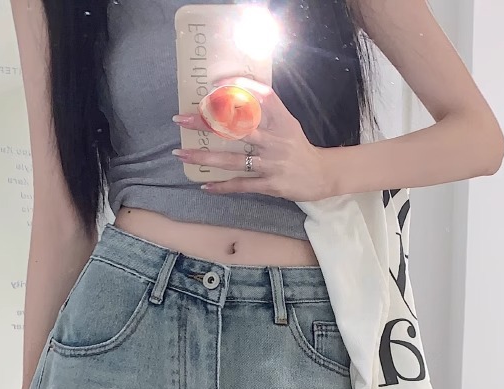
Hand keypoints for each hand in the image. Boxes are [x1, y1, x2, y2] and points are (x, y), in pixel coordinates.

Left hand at [172, 88, 335, 202]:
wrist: (322, 176)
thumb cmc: (299, 148)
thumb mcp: (288, 124)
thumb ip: (267, 112)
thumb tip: (236, 97)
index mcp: (281, 120)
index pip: (260, 96)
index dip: (237, 87)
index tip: (214, 85)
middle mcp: (276, 139)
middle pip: (236, 128)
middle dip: (206, 123)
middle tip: (181, 120)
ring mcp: (272, 163)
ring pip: (233, 159)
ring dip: (205, 157)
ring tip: (182, 154)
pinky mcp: (271, 184)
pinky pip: (242, 185)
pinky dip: (223, 187)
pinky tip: (206, 185)